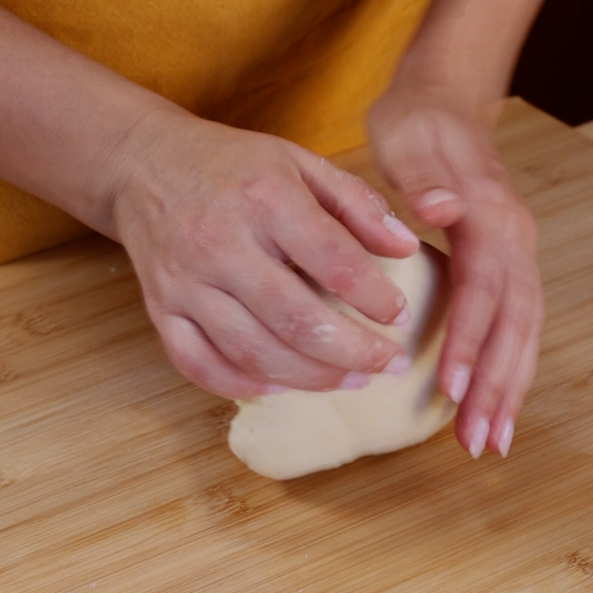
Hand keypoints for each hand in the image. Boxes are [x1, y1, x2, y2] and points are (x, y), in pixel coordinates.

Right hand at [111, 110, 419, 398]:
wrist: (144, 163)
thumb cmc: (234, 167)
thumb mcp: (301, 162)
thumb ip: (357, 203)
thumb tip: (406, 248)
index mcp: (265, 199)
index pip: (333, 261)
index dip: (376, 298)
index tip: (401, 316)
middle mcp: (221, 244)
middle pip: (296, 320)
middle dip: (354, 353)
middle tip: (391, 365)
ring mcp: (185, 282)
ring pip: (253, 352)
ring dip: (312, 378)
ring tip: (353, 380)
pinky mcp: (161, 309)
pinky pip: (198, 365)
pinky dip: (243, 386)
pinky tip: (282, 387)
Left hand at [369, 88, 544, 458]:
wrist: (448, 103)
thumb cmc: (419, 125)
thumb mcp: (409, 136)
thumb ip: (423, 177)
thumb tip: (443, 212)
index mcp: (489, 215)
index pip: (482, 289)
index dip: (468, 342)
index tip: (450, 392)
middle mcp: (516, 241)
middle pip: (514, 324)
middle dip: (496, 386)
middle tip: (478, 442)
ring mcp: (520, 256)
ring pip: (525, 334)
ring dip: (510, 390)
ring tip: (494, 442)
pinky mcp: (511, 269)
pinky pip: (519, 328)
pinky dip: (510, 370)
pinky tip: (497, 405)